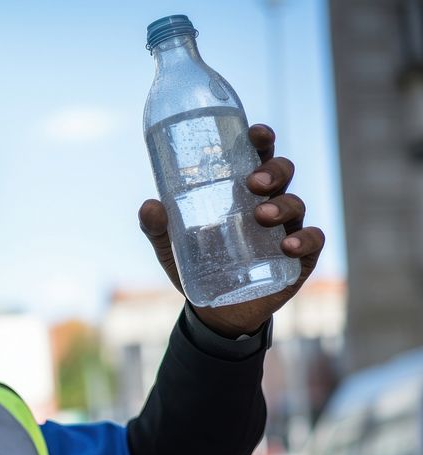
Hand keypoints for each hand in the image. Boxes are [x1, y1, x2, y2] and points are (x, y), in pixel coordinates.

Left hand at [138, 124, 325, 337]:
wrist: (216, 311)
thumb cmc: (198, 266)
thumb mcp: (171, 248)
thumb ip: (157, 228)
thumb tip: (149, 205)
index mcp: (242, 192)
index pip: (257, 157)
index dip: (261, 140)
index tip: (255, 133)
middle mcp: (269, 203)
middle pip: (282, 173)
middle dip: (273, 170)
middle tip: (253, 183)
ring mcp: (287, 230)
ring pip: (296, 203)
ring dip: (282, 205)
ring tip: (261, 215)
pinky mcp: (300, 258)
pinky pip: (313, 241)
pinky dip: (304, 239)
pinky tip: (287, 245)